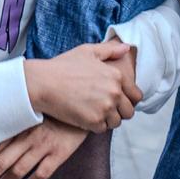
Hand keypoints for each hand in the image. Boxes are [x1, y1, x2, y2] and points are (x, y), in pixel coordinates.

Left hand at [0, 117, 88, 178]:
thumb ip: (12, 125)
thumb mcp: (29, 114)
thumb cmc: (50, 112)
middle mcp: (27, 137)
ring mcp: (44, 146)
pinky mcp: (59, 154)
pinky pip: (42, 174)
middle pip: (0, 163)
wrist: (80, 107)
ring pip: (18, 171)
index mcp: (17, 127)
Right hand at [25, 39, 142, 130]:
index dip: (128, 99)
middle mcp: (114, 93)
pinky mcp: (93, 122)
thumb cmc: (62, 66)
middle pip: (129, 112)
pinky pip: (102, 130)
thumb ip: (110, 50)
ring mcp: (105, 108)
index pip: (136, 96)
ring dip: (108, 120)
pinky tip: (86, 117)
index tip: (118, 101)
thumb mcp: (87, 51)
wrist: (42, 83)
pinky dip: (96, 126)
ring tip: (95, 113)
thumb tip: (127, 48)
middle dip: (119, 111)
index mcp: (116, 76)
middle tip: (105, 109)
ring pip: (116, 122)